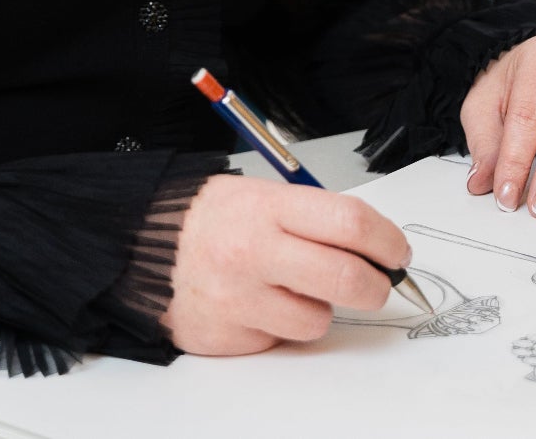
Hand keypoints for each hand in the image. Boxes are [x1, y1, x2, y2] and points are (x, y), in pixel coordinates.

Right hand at [161, 175, 411, 355]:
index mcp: (268, 207)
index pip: (350, 222)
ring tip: (292, 288)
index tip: (396, 252)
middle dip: (376, 286)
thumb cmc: (208, 219)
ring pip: (318, 321)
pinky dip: (280, 325)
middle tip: (377, 283)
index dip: (387, 241)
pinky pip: (280, 339)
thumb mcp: (259, 195)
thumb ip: (314, 218)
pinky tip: (258, 303)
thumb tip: (375, 246)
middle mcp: (254, 251)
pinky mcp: (228, 335)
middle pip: (347, 279)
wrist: (138, 246)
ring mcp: (240, 298)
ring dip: (319, 309)